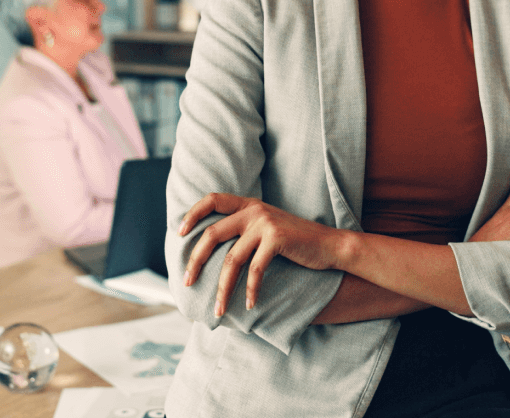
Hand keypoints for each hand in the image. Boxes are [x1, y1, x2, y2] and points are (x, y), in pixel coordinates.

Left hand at [178, 193, 343, 316]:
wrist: (330, 245)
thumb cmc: (296, 242)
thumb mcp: (267, 228)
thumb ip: (245, 229)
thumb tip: (213, 249)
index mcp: (249, 205)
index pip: (213, 199)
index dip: (193, 214)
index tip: (179, 233)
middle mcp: (254, 210)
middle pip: (212, 233)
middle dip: (196, 260)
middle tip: (187, 282)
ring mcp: (265, 223)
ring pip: (231, 259)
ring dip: (222, 288)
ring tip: (218, 310)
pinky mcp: (276, 238)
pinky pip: (254, 270)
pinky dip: (249, 290)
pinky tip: (249, 305)